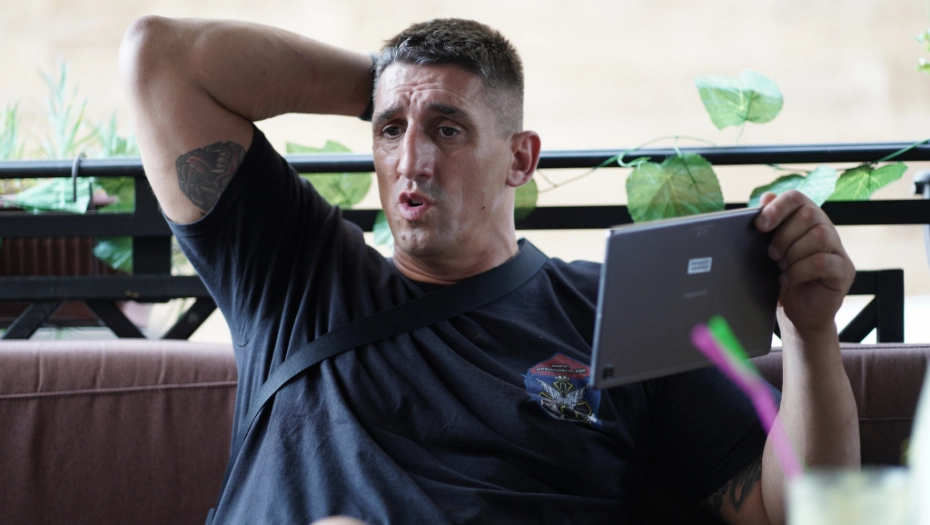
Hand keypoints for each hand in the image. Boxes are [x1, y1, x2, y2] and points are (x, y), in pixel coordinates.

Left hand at [755, 190, 854, 334]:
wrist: (797, 313)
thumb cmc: (783, 278)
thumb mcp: (770, 250)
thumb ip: (769, 225)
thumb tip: (766, 196)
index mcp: (807, 220)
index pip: (797, 198)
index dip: (778, 207)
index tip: (760, 225)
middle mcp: (826, 229)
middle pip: (809, 214)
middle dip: (784, 235)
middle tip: (772, 255)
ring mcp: (838, 250)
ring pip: (819, 235)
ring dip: (793, 252)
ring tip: (782, 267)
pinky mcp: (844, 271)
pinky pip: (824, 262)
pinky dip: (800, 270)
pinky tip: (788, 279)